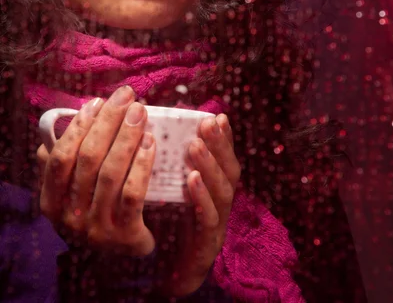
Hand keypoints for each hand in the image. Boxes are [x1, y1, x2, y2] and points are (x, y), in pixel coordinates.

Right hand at [37, 86, 155, 255]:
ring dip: (126, 138)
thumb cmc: (98, 210)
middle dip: (109, 122)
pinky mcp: (124, 235)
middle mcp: (69, 216)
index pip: (61, 156)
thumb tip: (63, 126)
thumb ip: (65, 163)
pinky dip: (141, 165)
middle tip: (127, 98)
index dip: (78, 126)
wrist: (123, 255)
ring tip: (140, 114)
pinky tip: (151, 142)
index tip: (98, 101)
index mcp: (52, 202)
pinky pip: (133, 194)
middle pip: (88, 159)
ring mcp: (96, 227)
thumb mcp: (73, 191)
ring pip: (110, 173)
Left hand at [162, 114, 240, 296]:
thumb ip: (173, 168)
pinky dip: (202, 198)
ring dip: (210, 166)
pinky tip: (191, 180)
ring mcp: (218, 227)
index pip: (226, 161)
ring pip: (223, 193)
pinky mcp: (207, 247)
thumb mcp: (171, 192)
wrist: (167, 278)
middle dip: (220, 146)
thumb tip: (161, 132)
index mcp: (216, 193)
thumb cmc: (169, 230)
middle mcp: (222, 207)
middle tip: (208, 123)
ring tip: (196, 144)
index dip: (225, 140)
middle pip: (230, 173)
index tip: (218, 116)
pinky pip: (208, 220)